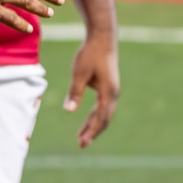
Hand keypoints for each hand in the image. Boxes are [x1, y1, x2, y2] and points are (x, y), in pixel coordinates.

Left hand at [66, 33, 120, 147]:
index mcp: (108, 92)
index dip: (92, 131)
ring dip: (93, 125)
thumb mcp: (80, 72)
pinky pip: (102, 106)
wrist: (102, 38)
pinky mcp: (108, 86)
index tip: (83, 142)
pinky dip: (95, 115)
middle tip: (81, 144)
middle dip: (93, 132)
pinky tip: (87, 120)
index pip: (100, 117)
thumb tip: (69, 110)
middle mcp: (113, 93)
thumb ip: (75, 92)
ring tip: (82, 136)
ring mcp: (112, 90)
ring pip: (104, 113)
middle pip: (104, 119)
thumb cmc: (90, 53)